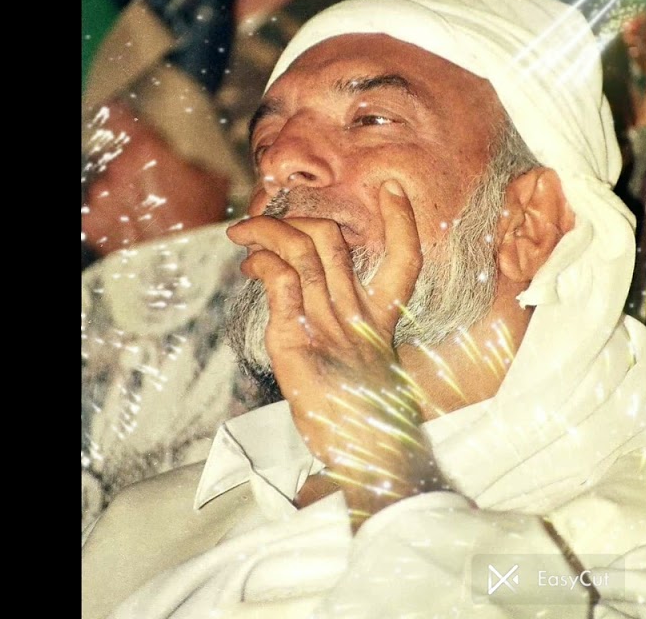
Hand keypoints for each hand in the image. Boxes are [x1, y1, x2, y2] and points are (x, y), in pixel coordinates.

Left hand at [82, 103, 230, 255]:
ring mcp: (103, 196)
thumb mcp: (211, 184)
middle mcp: (120, 169)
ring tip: (144, 216)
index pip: (121, 118)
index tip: (117, 113)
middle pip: (118, 159)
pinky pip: (96, 214)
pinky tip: (129, 229)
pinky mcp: (93, 222)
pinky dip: (108, 220)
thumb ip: (192, 165)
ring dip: (120, 197)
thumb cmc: (198, 225)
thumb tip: (191, 164)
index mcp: (148, 151)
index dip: (119, 116)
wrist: (181, 269)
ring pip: (107, 187)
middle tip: (152, 190)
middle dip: (132, 171)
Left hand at [226, 181, 449, 526]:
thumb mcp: (366, 376)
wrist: (368, 458)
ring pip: (302, 252)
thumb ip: (354, 345)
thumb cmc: (366, 425)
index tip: (391, 187)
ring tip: (241, 231)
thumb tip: (330, 332)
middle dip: (295, 218)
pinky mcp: (298, 339)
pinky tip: (250, 265)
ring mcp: (329, 325)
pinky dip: (261, 263)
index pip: (404, 260)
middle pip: (334, 243)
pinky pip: (281, 280)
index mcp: (382, 324)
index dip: (402, 221)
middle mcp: (358, 317)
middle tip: (265, 218)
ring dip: (265, 231)